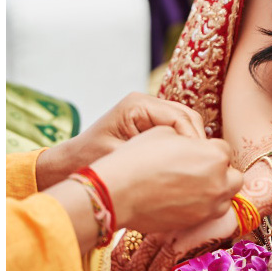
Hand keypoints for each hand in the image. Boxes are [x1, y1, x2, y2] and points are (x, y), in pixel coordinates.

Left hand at [36, 92, 205, 187]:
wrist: (70, 164)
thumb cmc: (88, 162)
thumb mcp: (120, 159)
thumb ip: (152, 156)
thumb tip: (186, 161)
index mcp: (138, 104)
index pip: (179, 117)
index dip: (192, 140)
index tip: (199, 164)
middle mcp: (146, 102)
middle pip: (186, 116)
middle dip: (196, 141)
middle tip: (202, 167)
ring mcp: (149, 110)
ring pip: (184, 123)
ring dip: (191, 144)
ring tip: (196, 168)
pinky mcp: (149, 122)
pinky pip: (175, 130)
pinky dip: (182, 145)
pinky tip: (185, 165)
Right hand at [93, 127, 241, 232]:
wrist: (118, 191)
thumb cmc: (139, 156)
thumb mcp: (167, 133)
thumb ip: (190, 139)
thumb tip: (197, 145)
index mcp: (214, 155)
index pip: (223, 149)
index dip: (208, 149)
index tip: (194, 151)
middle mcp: (217, 182)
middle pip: (234, 176)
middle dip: (221, 171)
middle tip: (200, 169)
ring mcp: (208, 207)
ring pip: (225, 198)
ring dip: (216, 190)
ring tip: (194, 186)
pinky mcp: (194, 223)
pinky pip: (209, 214)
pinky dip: (203, 206)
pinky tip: (183, 199)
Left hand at [111, 207, 239, 270]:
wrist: (230, 208)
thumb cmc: (202, 220)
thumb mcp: (174, 228)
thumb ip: (156, 242)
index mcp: (145, 220)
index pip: (118, 253)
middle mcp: (148, 223)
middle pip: (122, 262)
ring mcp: (160, 231)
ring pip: (135, 270)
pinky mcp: (175, 241)